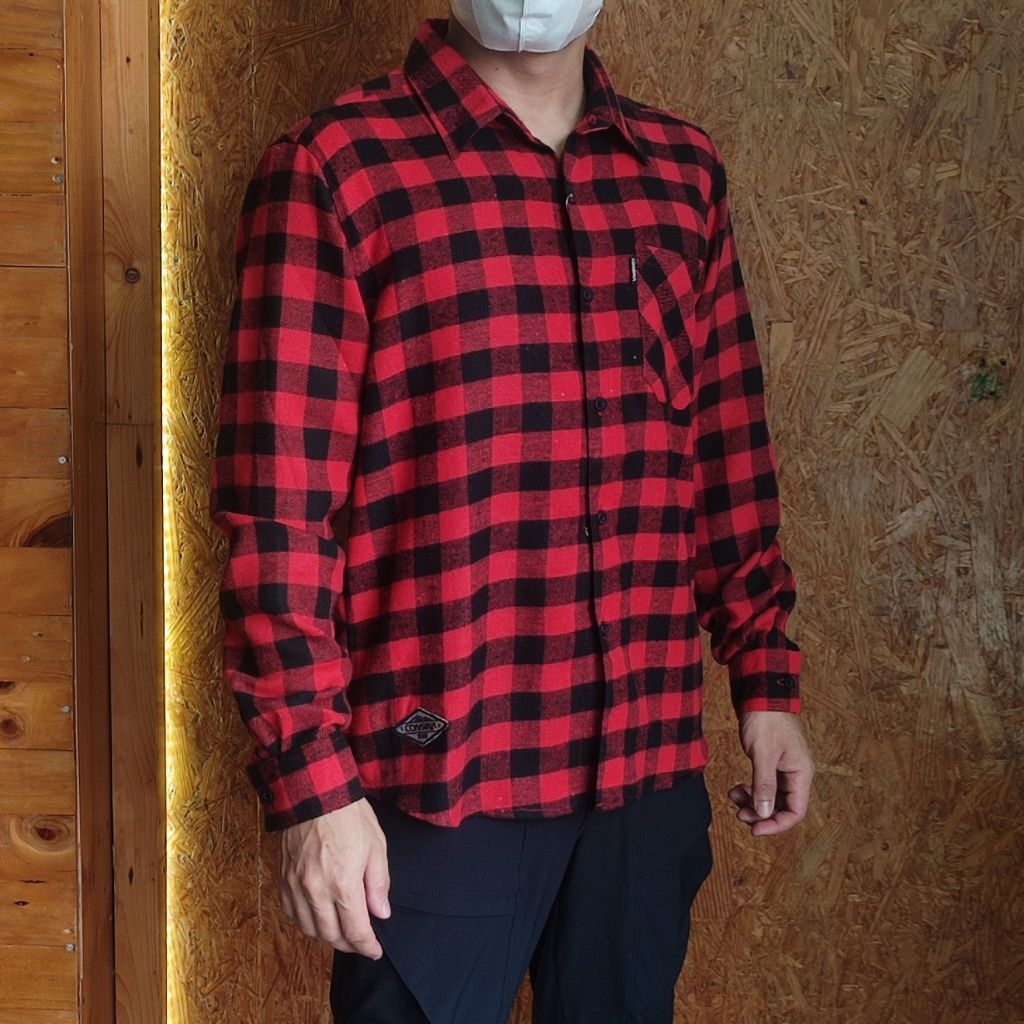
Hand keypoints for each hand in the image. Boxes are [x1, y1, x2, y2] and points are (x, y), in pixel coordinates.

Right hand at [278, 798, 390, 957]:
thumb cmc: (349, 815)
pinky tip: (316, 917)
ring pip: (309, 929)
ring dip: (326, 936)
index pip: (355, 930)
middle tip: (361, 941)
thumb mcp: (376, 846)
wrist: (314, 791)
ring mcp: (295, 886)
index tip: (375, 951)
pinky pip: (291, 913)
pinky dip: (304, 922)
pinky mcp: (282, 879)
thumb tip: (381, 913)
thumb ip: (378, 883)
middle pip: (331, 936)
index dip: (367, 946)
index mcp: (343, 884)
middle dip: (349, 944)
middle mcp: (316, 892)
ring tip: (340, 931)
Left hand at [729, 711, 813, 836]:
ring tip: (733, 797)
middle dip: (761, 814)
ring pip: (772, 797)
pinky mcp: (772, 763)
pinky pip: (765, 785)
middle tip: (739, 813)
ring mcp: (784, 768)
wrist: (760, 695)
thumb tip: (764, 814)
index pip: (795, 811)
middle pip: (783, 807)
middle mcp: (796, 773)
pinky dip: (751, 790)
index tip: (754, 830)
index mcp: (801, 773)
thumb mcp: (763, 753)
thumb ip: (764, 784)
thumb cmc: (765, 720)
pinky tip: (737, 789)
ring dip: (754, 802)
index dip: (776, 824)